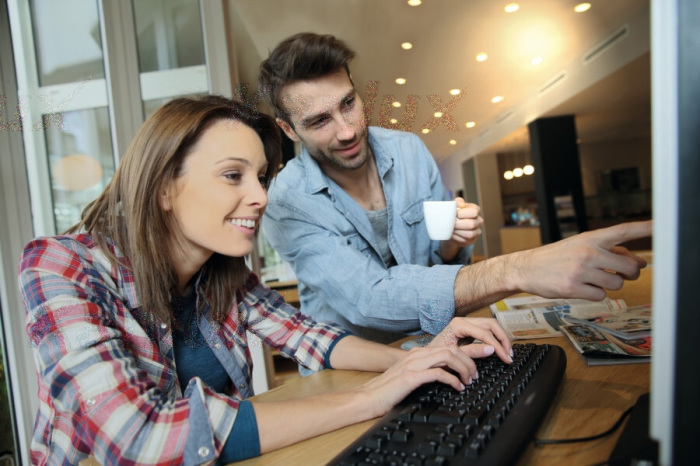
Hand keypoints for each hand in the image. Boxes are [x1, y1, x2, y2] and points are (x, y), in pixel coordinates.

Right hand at [356, 344, 483, 417]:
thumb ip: (426, 370)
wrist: (368, 397)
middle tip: (477, 374)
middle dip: (471, 359)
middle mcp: (417, 355)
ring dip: (464, 368)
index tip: (481, 357)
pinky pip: (439, 373)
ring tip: (469, 381)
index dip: (468, 351)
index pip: (448, 346)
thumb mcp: (411, 376)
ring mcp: (414, 364)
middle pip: (452, 349)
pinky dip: (453, 380)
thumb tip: (447, 372)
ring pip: (448, 357)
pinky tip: (458, 388)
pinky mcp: (411, 376)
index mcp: (418, 353)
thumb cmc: (389, 390)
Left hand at [429, 317, 512, 363]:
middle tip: (509, 355)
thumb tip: (491, 349)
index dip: (498, 346)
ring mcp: (466, 323)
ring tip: (507, 353)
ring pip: (491, 326)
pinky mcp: (468, 330)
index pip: (485, 333)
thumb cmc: (434, 355)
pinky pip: (486, 331)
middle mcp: (463, 320)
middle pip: (491, 324)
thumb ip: (472, 352)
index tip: (506, 358)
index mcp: (458, 324)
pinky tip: (499, 350)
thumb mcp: (453, 355)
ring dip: (501, 338)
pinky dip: (495, 339)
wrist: (425, 355)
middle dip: (503, 339)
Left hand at [451, 197, 482, 247]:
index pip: (473, 212)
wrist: (452, 226)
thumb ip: (458, 202)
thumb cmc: (454, 214)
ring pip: (469, 234)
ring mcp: (477, 231)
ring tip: (451, 229)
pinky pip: (465, 241)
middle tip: (451, 224)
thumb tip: (461, 205)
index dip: (462, 214)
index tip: (454, 215)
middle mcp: (479, 221)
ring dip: (458, 232)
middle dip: (459, 224)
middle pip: (471, 224)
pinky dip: (457, 238)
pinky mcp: (472, 240)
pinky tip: (452, 234)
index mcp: (475, 210)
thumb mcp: (455, 205)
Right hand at [512, 220, 651, 300]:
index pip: (623, 231)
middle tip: (620, 273)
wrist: (526, 268)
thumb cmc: (556, 257)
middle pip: (630, 267)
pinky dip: (595, 294)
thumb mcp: (580, 246)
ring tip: (593, 279)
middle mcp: (587, 252)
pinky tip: (581, 287)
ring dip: (609, 285)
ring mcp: (581, 271)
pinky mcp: (573, 288)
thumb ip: (609, 251)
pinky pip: (600, 296)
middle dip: (629, 273)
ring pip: (617, 284)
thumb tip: (638, 262)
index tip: (661, 224)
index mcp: (590, 238)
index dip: (645, 228)